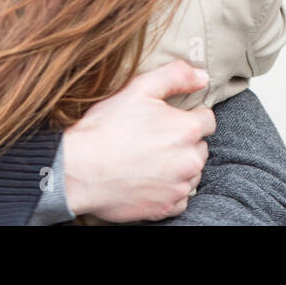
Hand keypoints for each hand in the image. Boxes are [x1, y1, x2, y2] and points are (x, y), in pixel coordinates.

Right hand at [61, 59, 215, 221]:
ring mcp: (178, 187)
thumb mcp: (139, 88)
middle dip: (183, 141)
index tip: (168, 119)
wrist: (78, 170)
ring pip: (192, 172)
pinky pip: (180, 197)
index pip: (208, 119)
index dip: (188, 115)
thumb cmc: (106, 128)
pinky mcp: (165, 208)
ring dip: (179, 166)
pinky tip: (148, 179)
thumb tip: (203, 77)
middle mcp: (189, 161)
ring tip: (149, 159)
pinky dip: (169, 189)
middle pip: (200, 147)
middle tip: (153, 138)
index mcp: (187, 130)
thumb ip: (176, 76)